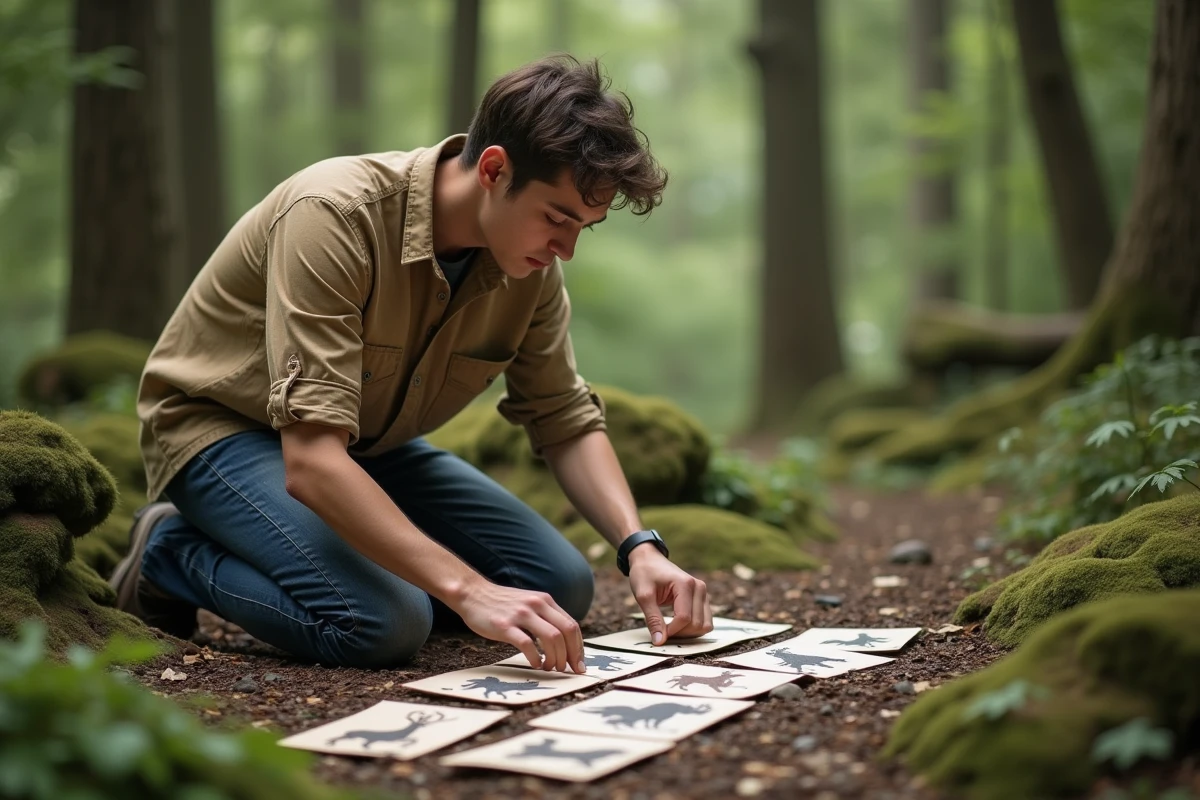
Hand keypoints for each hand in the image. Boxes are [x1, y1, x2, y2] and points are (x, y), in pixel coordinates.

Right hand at [450, 579, 586, 673]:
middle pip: (566, 632)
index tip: (578, 664)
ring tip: (550, 668)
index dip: (578, 647)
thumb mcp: (529, 603)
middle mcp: (537, 605)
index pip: (571, 625)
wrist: (473, 593)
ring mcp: (521, 615)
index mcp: (545, 601)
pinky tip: (535, 664)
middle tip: (568, 670)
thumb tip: (564, 642)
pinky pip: (528, 645)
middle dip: (571, 655)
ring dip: (556, 658)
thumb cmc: (501, 604)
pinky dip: (535, 658)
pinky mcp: (505, 626)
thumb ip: (545, 616)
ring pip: (552, 638)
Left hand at [628, 546, 711, 644]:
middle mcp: (699, 588)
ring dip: (688, 633)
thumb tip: (659, 642)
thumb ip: (652, 619)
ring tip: (670, 627)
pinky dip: (693, 628)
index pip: (684, 618)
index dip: (671, 631)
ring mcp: (703, 593)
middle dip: (680, 633)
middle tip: (662, 629)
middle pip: (697, 624)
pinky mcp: (702, 599)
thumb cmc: (644, 573)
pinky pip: (705, 621)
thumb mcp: (643, 596)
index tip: (657, 632)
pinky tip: (677, 624)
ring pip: (705, 625)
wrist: (648, 559)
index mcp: (685, 584)